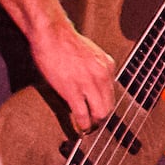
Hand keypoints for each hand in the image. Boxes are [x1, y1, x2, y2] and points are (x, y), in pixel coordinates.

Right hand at [29, 18, 121, 133]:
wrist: (52, 34)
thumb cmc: (65, 42)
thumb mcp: (91, 54)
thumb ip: (96, 69)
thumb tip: (95, 85)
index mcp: (107, 65)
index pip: (112, 93)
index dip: (106, 106)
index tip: (101, 113)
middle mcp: (102, 75)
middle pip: (109, 106)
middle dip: (102, 118)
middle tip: (96, 126)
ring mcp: (88, 84)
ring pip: (99, 112)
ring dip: (94, 124)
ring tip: (88, 129)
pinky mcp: (72, 90)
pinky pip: (82, 113)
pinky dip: (83, 124)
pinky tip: (81, 129)